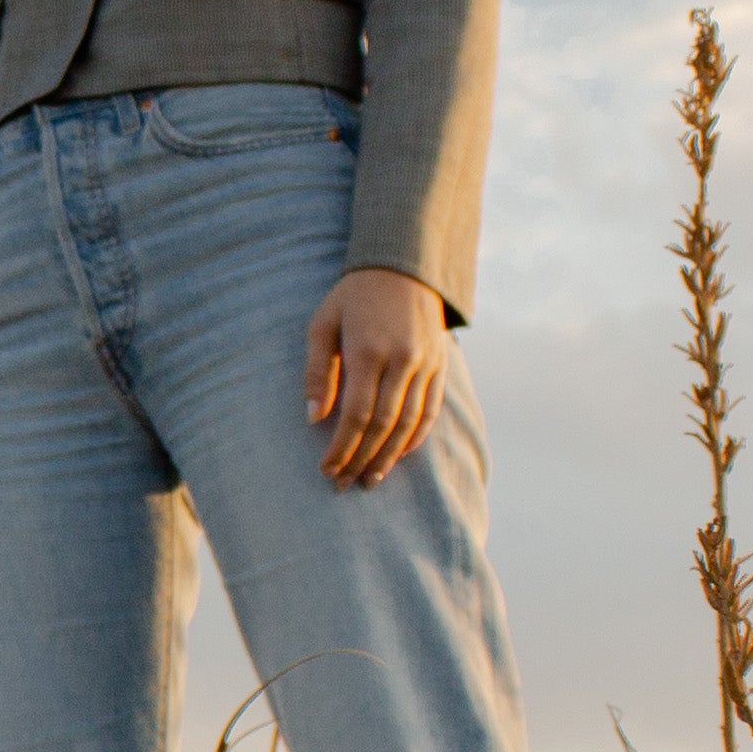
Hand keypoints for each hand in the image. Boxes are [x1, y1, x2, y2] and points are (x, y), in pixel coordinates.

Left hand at [307, 267, 448, 487]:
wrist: (404, 269)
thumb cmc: (353, 298)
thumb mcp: (324, 324)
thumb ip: (317, 371)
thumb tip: (312, 418)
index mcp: (368, 350)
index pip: (357, 413)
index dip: (342, 446)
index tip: (327, 468)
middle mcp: (402, 361)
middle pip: (383, 425)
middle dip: (361, 458)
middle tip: (343, 483)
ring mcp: (425, 365)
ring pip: (409, 423)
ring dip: (388, 456)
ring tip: (369, 479)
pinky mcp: (440, 367)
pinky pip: (430, 411)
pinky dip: (415, 438)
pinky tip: (397, 456)